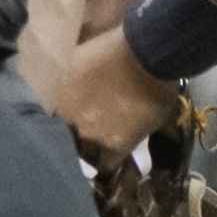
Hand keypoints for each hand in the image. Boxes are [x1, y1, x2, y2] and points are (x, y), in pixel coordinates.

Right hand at [53, 27, 185, 158]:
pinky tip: (72, 93)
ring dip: (72, 122)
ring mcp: (69, 108)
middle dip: (86, 145)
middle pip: (80, 147)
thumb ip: (128, 136)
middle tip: (93, 135)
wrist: (143, 51)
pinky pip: (59, 98)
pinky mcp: (60, 84)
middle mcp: (86, 132)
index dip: (107, 162)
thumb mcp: (150, 122)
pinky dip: (66, 98)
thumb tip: (121, 140)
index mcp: (111, 145)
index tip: (108, 158)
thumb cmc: (157, 87)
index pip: (104, 166)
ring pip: (64, 124)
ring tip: (79, 113)